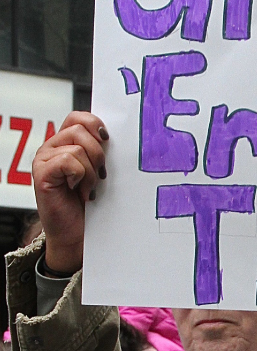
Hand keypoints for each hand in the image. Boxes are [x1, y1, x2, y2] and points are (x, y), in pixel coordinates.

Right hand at [32, 111, 107, 273]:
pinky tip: (79, 190)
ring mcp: (44, 160)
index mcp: (66, 143)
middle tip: (99, 174)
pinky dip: (80, 176)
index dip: (95, 124)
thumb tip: (120, 137)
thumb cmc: (91, 203)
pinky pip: (68, 161)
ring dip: (90, 170)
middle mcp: (53, 147)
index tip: (108, 140)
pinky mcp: (41, 173)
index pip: (79, 117)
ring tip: (88, 186)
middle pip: (80, 129)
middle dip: (98, 153)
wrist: (77, 232)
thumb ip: (103, 151)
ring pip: (77, 147)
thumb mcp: (101, 171)